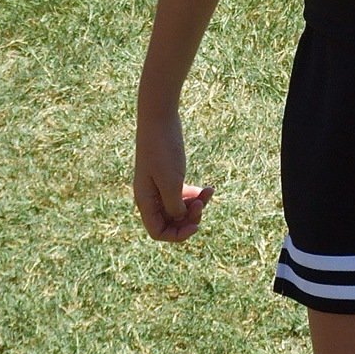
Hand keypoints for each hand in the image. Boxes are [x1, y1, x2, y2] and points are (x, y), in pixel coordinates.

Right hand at [134, 111, 213, 241]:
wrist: (159, 118)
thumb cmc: (163, 149)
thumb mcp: (171, 181)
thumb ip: (174, 205)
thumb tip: (180, 220)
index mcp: (145, 201)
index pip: (158, 232)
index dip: (177, 235)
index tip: (196, 224)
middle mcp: (150, 197)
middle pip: (170, 221)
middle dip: (189, 217)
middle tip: (203, 202)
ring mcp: (159, 185)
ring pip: (178, 207)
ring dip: (195, 204)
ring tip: (209, 192)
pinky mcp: (168, 174)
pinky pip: (181, 193)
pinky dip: (194, 193)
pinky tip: (208, 188)